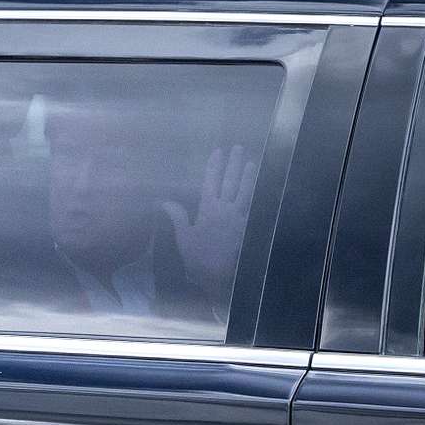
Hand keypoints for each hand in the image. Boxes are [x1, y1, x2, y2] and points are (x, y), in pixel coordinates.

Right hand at [161, 145, 256, 313]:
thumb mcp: (183, 236)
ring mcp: (239, 217)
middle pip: (231, 182)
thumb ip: (177, 216)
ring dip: (248, 176)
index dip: (214, 165)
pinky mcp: (249, 227)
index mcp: (208, 209)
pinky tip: (260, 190)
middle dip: (234, 164)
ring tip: (252, 162)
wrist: (219, 276)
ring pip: (245, 192)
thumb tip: (164, 200)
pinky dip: (257, 197)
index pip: (211, 181)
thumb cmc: (198, 257)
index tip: (218, 151)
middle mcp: (225, 209)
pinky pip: (254, 207)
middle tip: (238, 148)